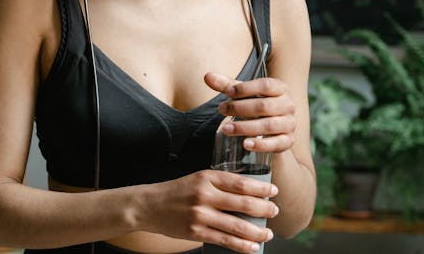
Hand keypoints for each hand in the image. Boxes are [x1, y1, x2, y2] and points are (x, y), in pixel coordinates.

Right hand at [140, 170, 278, 252]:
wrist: (149, 206)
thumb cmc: (177, 191)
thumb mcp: (198, 179)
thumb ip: (220, 184)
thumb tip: (248, 195)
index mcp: (207, 177)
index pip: (240, 182)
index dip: (260, 188)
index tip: (273, 191)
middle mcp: (204, 195)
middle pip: (242, 203)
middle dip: (263, 209)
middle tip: (274, 211)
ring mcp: (200, 215)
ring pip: (236, 225)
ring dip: (256, 231)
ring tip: (268, 233)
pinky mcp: (195, 232)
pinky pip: (224, 240)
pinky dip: (241, 245)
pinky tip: (252, 247)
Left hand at [204, 72, 296, 153]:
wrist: (275, 129)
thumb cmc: (257, 105)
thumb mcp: (244, 94)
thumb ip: (227, 85)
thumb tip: (207, 76)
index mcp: (280, 88)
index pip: (266, 85)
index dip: (246, 88)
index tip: (227, 93)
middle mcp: (288, 105)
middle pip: (264, 106)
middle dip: (240, 109)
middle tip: (221, 110)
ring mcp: (290, 123)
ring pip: (269, 125)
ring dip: (245, 127)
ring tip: (226, 129)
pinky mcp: (288, 141)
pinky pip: (277, 143)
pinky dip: (261, 145)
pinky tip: (245, 144)